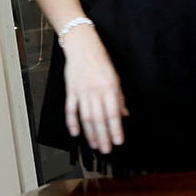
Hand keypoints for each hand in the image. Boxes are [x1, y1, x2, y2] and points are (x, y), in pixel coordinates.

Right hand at [61, 26, 126, 153]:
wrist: (82, 46)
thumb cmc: (100, 60)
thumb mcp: (115, 77)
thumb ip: (119, 97)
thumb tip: (124, 114)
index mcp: (109, 87)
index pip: (113, 113)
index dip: (115, 129)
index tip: (118, 141)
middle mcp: (95, 91)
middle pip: (99, 118)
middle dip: (103, 136)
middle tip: (106, 149)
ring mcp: (81, 91)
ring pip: (86, 117)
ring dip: (90, 133)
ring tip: (94, 145)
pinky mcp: (71, 90)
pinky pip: (70, 109)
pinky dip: (72, 122)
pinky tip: (75, 133)